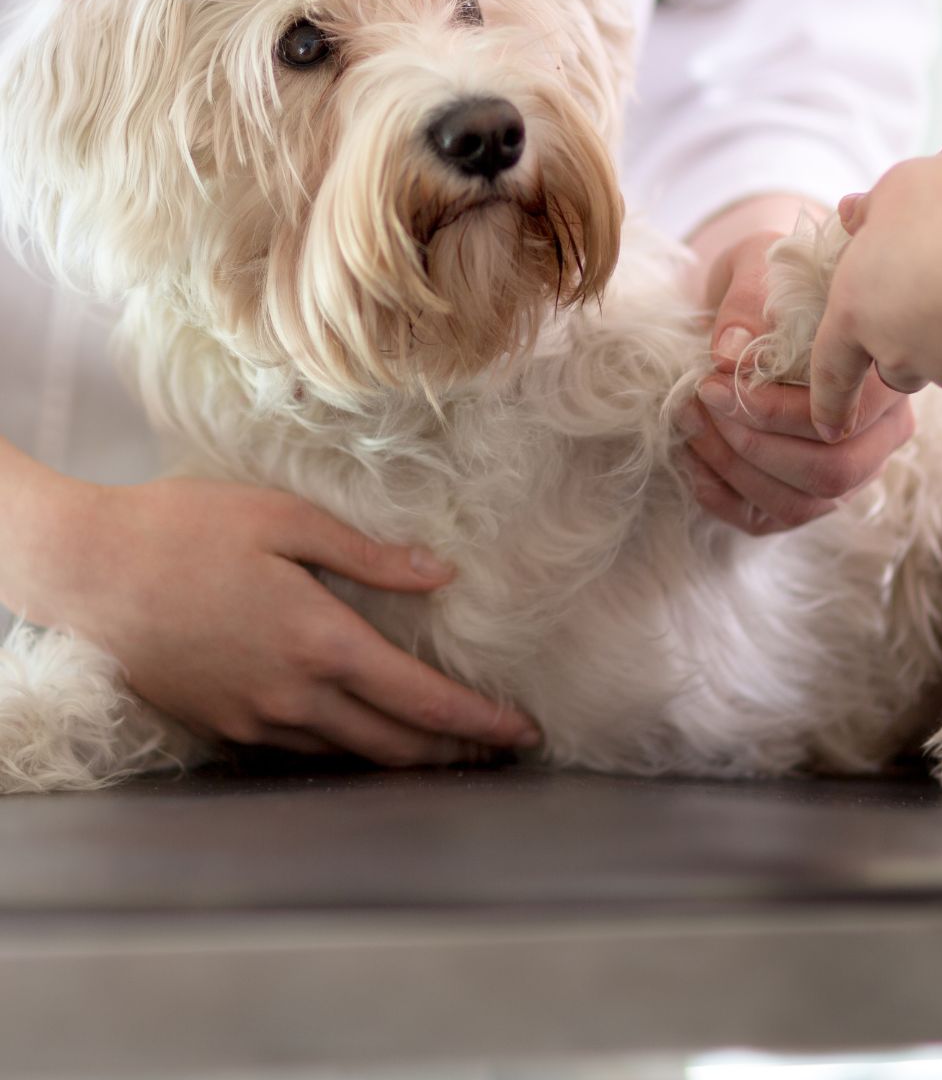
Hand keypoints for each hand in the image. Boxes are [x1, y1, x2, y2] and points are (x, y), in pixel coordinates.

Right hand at [3, 450, 539, 763]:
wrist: (88, 571)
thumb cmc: (185, 528)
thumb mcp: (284, 518)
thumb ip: (368, 555)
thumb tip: (439, 574)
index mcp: (321, 640)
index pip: (422, 699)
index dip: (478, 721)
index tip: (521, 731)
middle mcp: (294, 695)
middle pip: (394, 744)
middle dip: (454, 752)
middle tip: (496, 749)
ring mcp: (254, 720)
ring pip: (349, 755)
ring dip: (403, 756)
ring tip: (444, 747)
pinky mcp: (221, 726)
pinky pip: (300, 750)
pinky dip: (345, 749)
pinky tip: (361, 734)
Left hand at [678, 229, 914, 534]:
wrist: (757, 304)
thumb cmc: (770, 282)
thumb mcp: (759, 266)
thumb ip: (751, 299)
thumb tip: (731, 353)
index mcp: (886, 376)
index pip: (850, 413)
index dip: (777, 408)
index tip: (714, 378)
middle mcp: (881, 433)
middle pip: (833, 472)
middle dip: (753, 444)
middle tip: (700, 400)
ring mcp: (849, 472)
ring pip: (801, 504)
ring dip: (732, 469)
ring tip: (686, 421)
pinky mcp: (806, 496)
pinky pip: (768, 520)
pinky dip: (720, 497)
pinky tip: (688, 459)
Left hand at [807, 153, 941, 434]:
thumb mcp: (900, 187)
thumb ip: (871, 208)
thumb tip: (853, 214)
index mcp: (857, 310)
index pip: (830, 368)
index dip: (827, 400)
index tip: (826, 429)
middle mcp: (898, 353)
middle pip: (892, 366)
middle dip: (905, 345)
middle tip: (934, 295)